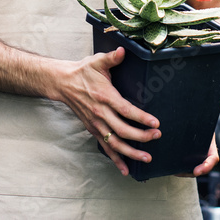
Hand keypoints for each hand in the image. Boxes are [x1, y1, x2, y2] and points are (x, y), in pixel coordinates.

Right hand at [55, 47, 161, 175]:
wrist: (63, 83)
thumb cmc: (83, 72)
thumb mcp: (97, 61)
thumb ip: (111, 57)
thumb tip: (123, 50)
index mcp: (105, 96)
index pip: (126, 110)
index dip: (141, 118)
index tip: (155, 123)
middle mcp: (100, 113)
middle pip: (123, 130)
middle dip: (141, 136)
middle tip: (156, 137)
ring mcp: (96, 124)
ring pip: (115, 143)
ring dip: (131, 153)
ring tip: (147, 158)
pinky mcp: (93, 130)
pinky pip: (105, 147)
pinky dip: (116, 160)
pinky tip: (126, 169)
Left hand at [179, 99, 219, 177]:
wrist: (188, 120)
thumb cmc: (201, 118)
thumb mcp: (208, 113)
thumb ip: (218, 107)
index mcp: (210, 147)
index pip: (212, 159)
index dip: (207, 166)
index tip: (198, 170)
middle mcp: (203, 155)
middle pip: (200, 168)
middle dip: (194, 172)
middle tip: (182, 172)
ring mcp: (193, 158)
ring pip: (190, 169)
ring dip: (183, 172)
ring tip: (174, 170)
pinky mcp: (184, 159)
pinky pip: (181, 167)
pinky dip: (176, 169)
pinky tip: (169, 168)